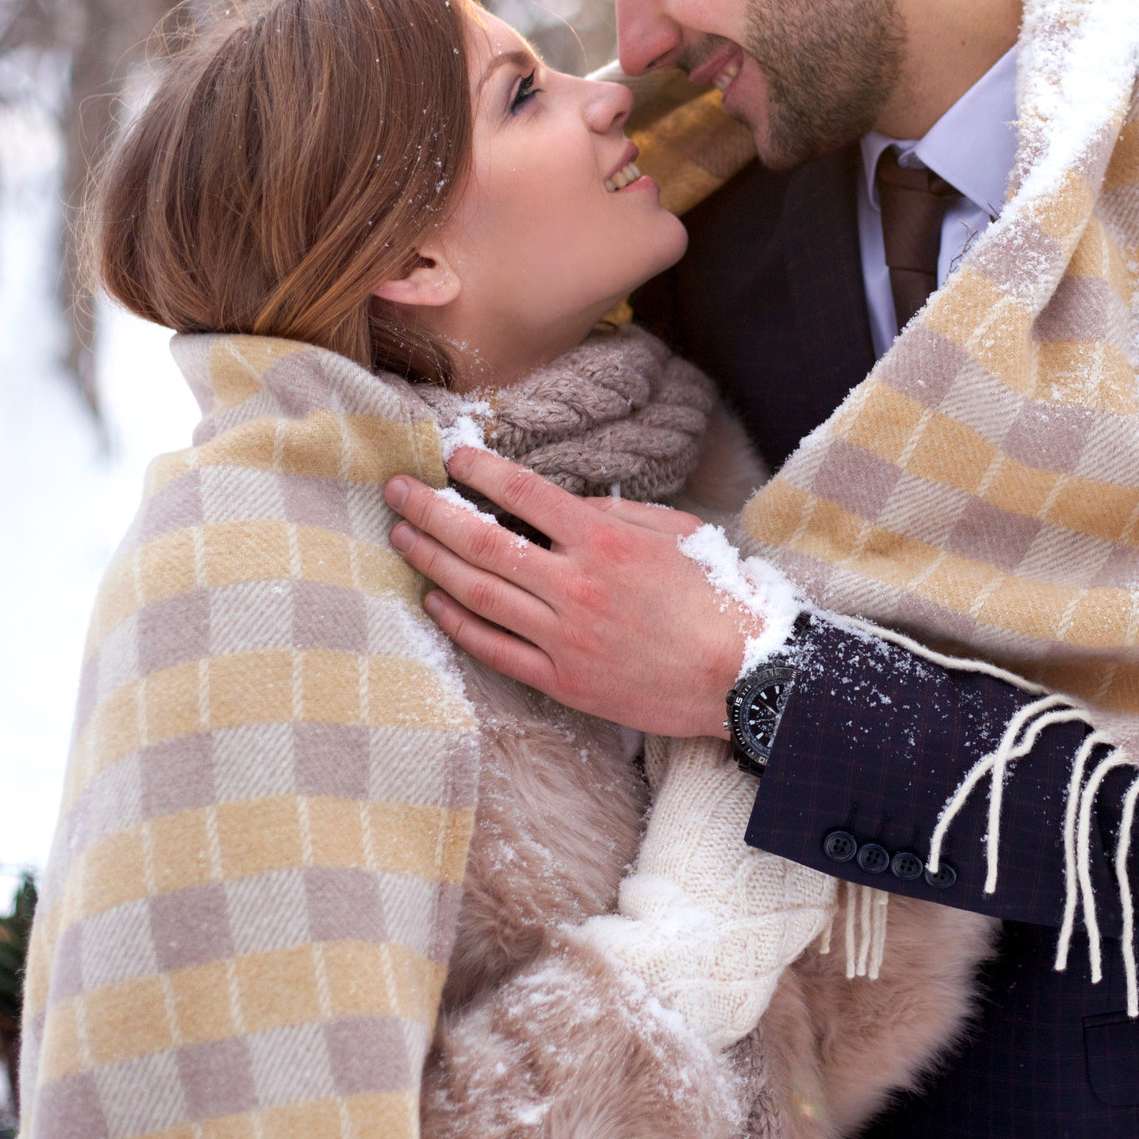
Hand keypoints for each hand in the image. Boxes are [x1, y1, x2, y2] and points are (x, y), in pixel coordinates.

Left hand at [384, 446, 757, 736]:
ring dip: (432, 561)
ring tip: (402, 536)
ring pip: (479, 594)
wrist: (741, 674)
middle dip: (432, 511)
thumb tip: (562, 506)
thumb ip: (615, 514)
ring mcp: (566, 637)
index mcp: (606, 541)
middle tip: (396, 490)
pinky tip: (433, 600)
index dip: (480, 472)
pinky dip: (458, 623)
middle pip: (483, 542)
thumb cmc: (716, 597)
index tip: (450, 457)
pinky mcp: (564, 681)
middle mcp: (577, 585)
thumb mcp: (675, 534)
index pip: (524, 494)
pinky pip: (495, 649)